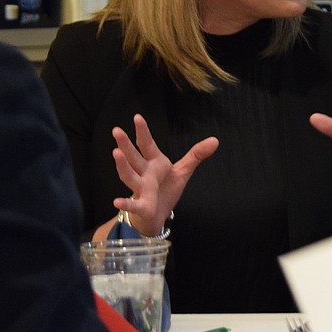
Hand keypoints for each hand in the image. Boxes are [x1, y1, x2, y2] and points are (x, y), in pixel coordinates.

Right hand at [111, 113, 218, 235]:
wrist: (157, 215)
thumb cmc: (166, 189)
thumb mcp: (183, 170)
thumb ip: (196, 155)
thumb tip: (215, 140)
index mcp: (154, 163)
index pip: (147, 144)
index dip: (143, 131)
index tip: (137, 117)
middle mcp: (145, 174)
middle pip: (133, 157)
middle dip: (125, 144)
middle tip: (117, 130)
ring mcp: (141, 189)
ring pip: (129, 176)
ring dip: (122, 166)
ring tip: (116, 153)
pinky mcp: (142, 206)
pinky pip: (132, 204)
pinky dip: (125, 203)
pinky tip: (116, 202)